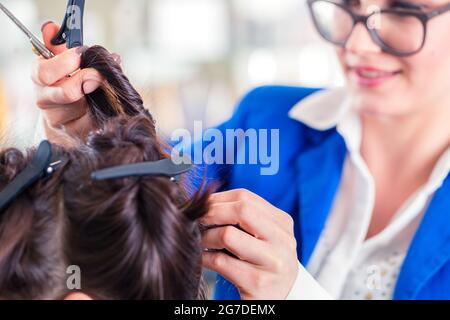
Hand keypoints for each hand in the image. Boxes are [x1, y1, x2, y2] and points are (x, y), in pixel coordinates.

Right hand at [32, 22, 119, 142]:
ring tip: (106, 90)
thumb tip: (50, 28)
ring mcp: (59, 121)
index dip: (63, 63)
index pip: (44, 72)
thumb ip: (59, 45)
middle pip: (64, 93)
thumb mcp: (63, 63)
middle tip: (97, 75)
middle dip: (83, 82)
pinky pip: (90, 126)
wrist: (68, 119)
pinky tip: (108, 108)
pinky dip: (102, 115)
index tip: (80, 54)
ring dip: (96, 99)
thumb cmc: (68, 84)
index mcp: (41, 79)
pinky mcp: (74, 135)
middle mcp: (46, 101)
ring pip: (80, 110)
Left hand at [202, 189, 298, 299]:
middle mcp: (282, 241)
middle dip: (212, 212)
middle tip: (197, 219)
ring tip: (201, 241)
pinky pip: (220, 262)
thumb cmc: (263, 262)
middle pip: (241, 210)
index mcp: (282, 223)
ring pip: (228, 235)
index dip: (218, 199)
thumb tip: (206, 202)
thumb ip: (243, 218)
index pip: (246, 198)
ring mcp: (272, 263)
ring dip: (206, 237)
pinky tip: (204, 258)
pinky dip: (205, 257)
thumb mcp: (263, 236)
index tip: (202, 205)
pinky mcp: (258, 284)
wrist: (280, 297)